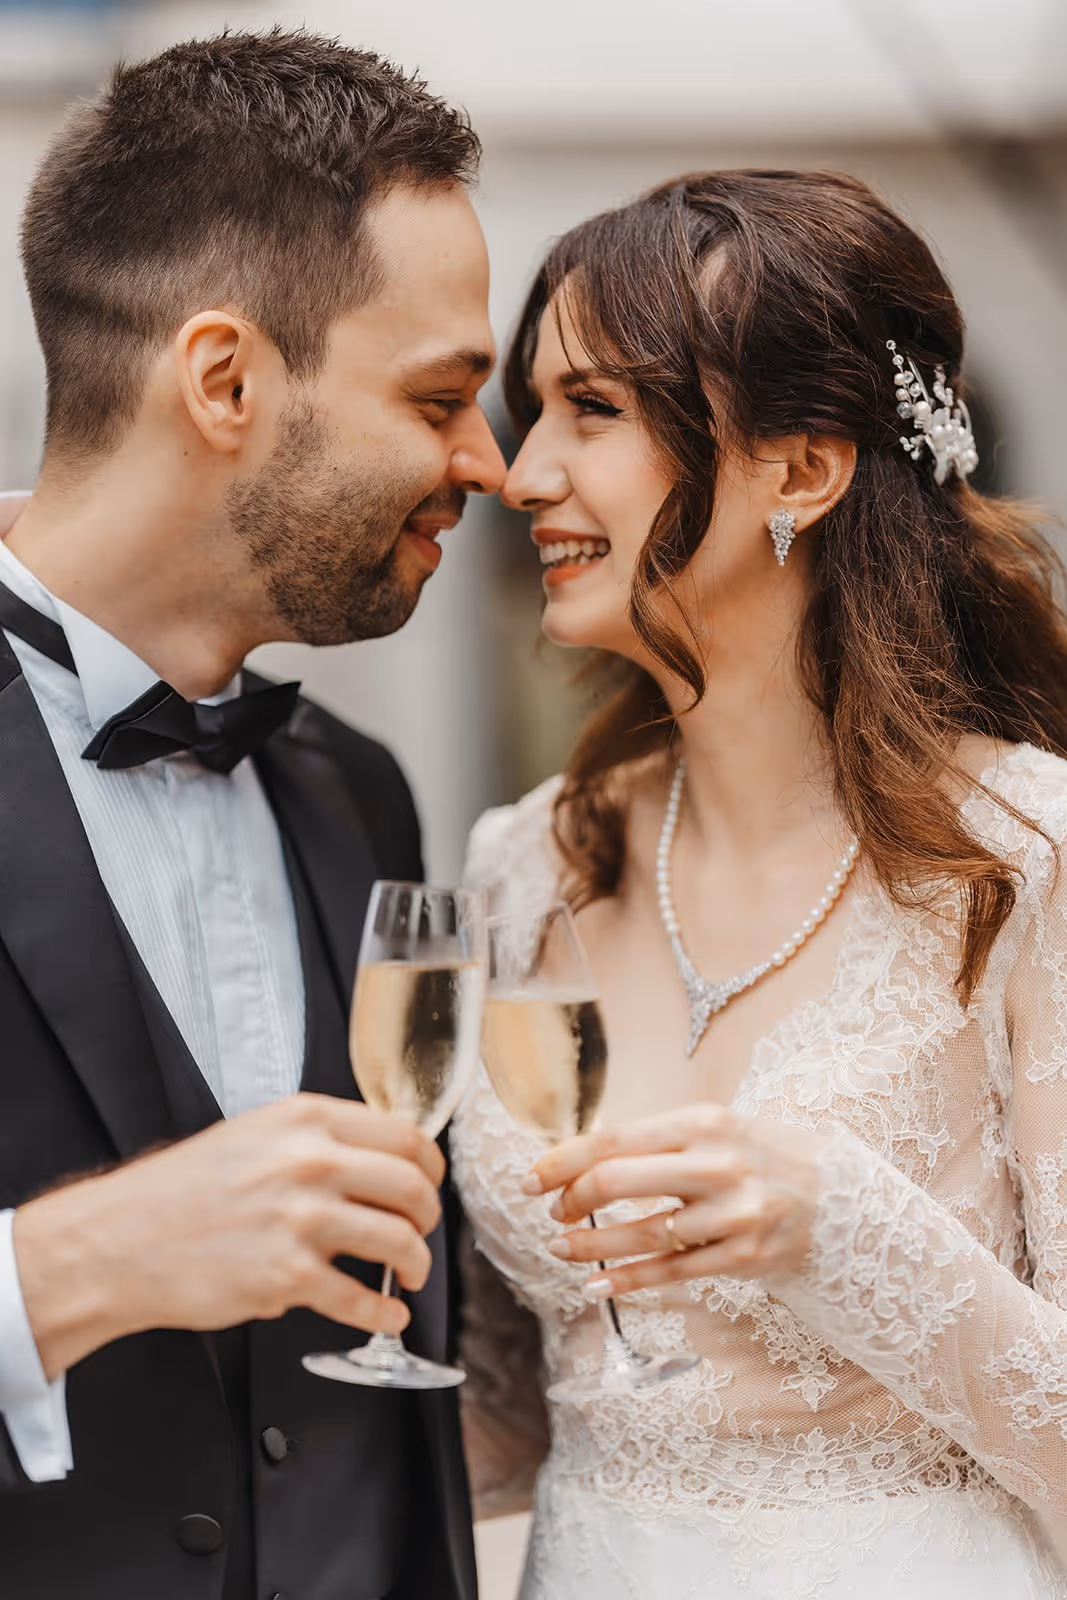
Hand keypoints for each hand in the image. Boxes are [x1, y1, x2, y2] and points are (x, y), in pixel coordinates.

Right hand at [15, 1093, 444, 1377]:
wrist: (120, 1240)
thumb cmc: (182, 1190)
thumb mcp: (254, 1135)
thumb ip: (315, 1140)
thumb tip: (376, 1159)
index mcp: (306, 1120)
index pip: (404, 1136)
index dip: (430, 1167)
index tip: (430, 1185)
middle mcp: (311, 1162)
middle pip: (411, 1187)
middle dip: (428, 1217)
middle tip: (423, 1232)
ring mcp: (301, 1220)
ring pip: (398, 1242)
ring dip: (416, 1265)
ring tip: (408, 1277)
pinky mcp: (287, 1277)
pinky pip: (360, 1301)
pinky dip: (382, 1314)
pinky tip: (386, 1316)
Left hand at [526, 1103, 824, 1297]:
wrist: (842, 1194)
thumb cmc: (762, 1155)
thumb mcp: (717, 1127)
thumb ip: (658, 1140)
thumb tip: (583, 1158)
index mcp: (702, 1121)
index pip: (613, 1139)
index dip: (563, 1161)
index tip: (531, 1178)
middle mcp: (716, 1163)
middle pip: (617, 1181)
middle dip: (570, 1199)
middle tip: (551, 1211)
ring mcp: (732, 1213)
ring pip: (640, 1234)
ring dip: (589, 1245)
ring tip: (559, 1247)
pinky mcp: (743, 1257)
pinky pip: (672, 1272)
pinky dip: (627, 1280)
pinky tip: (596, 1284)